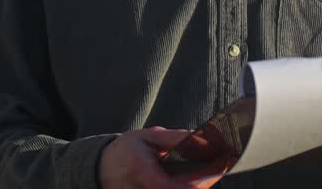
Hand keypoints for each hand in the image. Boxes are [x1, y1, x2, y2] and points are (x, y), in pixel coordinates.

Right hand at [98, 127, 222, 188]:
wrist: (99, 169)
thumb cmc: (124, 151)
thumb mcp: (148, 137)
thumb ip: (175, 139)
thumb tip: (202, 137)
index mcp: (143, 174)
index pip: (182, 187)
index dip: (206, 178)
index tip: (222, 163)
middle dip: (207, 181)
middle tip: (221, 163)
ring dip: (199, 185)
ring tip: (212, 168)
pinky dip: (189, 187)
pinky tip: (197, 177)